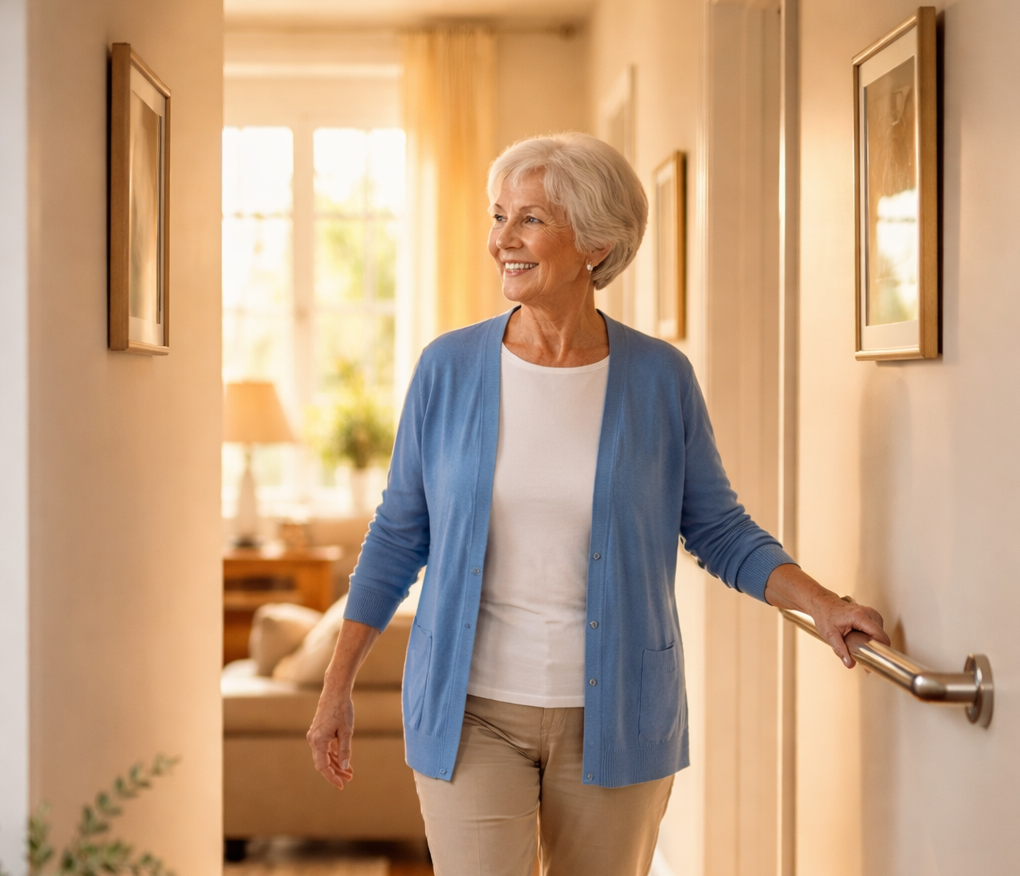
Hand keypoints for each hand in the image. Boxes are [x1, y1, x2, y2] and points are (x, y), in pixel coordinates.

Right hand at [307, 689, 354, 789]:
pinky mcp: (319, 732)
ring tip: (349, 772)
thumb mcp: (346, 731)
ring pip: (324, 756)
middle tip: (349, 779)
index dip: (332, 777)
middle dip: (336, 772)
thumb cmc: (342, 710)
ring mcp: (315, 736)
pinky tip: (344, 761)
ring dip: (336, 764)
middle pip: (323, 762)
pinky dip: (334, 755)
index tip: (342, 784)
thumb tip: (346, 767)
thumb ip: (345, 750)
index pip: (323, 766)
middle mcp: (313, 740)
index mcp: (318, 741)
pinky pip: (325, 748)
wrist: (335, 692)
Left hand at [764, 564, 889, 667]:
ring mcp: (868, 612)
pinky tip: (862, 643)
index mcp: (859, 616)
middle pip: (881, 633)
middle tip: (868, 662)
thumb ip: (841, 650)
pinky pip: (875, 628)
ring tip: (862, 650)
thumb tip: (850, 664)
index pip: (880, 634)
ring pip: (879, 630)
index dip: (883, 647)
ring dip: (873, 641)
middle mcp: (866, 612)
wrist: (817, 600)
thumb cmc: (822, 614)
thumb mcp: (830, 634)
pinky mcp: (867, 613)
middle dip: (877, 647)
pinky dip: (872, 636)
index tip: (883, 661)